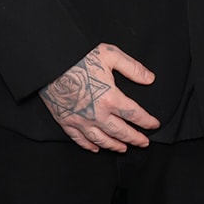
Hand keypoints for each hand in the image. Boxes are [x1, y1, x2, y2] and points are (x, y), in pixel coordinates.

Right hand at [39, 43, 158, 152]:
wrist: (50, 62)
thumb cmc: (78, 57)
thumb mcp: (110, 55)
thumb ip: (132, 68)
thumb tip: (149, 79)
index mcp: (110, 98)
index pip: (135, 114)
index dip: (147, 122)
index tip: (154, 125)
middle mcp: (97, 113)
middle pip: (121, 132)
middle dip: (135, 138)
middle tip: (144, 142)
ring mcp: (80, 120)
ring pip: (101, 139)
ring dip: (115, 145)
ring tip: (123, 148)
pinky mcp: (66, 120)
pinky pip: (79, 139)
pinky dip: (88, 145)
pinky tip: (95, 148)